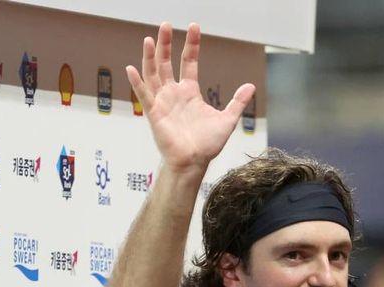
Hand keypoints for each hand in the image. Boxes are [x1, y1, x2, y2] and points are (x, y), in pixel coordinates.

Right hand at [127, 22, 255, 172]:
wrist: (194, 162)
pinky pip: (144, 95)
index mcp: (190, 93)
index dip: (191, 45)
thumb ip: (237, 102)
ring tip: (150, 39)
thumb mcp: (227, 120)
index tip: (194, 27)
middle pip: (166, 62)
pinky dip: (137, 82)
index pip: (188, 62)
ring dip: (150, 57)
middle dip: (166, 44)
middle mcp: (174, 94)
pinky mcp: (154, 114)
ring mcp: (162, 102)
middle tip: (166, 25)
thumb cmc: (207, 145)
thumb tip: (251, 86)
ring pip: (152, 74)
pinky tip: (132, 68)